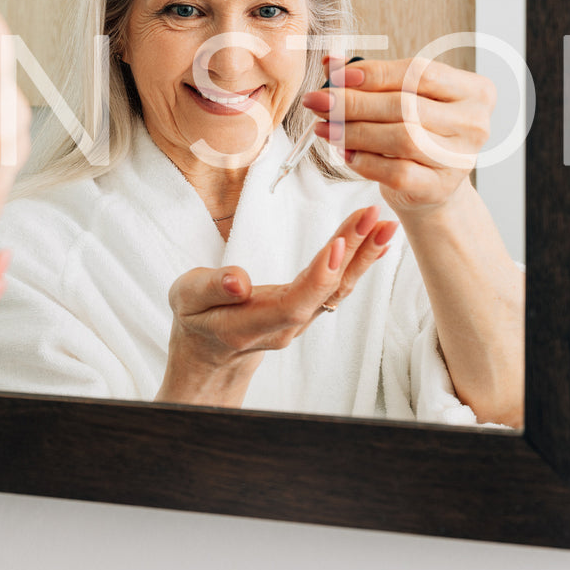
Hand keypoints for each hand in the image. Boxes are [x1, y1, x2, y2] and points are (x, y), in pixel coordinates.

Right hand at [156, 206, 397, 405]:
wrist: (211, 352)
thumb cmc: (197, 319)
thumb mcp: (187, 299)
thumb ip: (210, 288)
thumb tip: (237, 281)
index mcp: (251, 324)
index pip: (293, 303)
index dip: (318, 277)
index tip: (338, 246)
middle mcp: (284, 325)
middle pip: (326, 291)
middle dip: (352, 252)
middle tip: (372, 217)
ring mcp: (300, 319)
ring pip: (337, 288)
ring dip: (362, 254)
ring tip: (382, 223)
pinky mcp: (307, 308)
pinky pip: (337, 286)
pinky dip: (357, 261)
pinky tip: (374, 241)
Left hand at [304, 55, 496, 216]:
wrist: (432, 185)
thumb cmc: (417, 132)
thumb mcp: (402, 98)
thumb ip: (372, 77)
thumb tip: (331, 62)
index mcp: (474, 91)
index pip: (420, 72)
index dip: (374, 73)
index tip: (336, 75)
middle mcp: (474, 123)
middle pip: (406, 106)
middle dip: (354, 102)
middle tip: (318, 101)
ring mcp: (460, 158)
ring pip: (401, 138)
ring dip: (354, 131)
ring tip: (324, 126)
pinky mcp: (440, 187)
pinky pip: (396, 172)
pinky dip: (364, 160)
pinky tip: (344, 152)